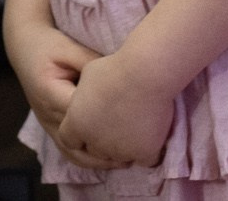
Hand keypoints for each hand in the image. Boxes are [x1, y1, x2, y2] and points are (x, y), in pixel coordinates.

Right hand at [8, 24, 123, 169]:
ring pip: (69, 149)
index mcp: (50, 93)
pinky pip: (66, 146)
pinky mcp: (51, 124)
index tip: (131, 128)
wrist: (26, 49)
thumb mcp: (70, 49)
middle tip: (131, 154)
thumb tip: (117, 74)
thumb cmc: (50, 47)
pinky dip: (84, 156)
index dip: (104, 123)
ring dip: (94, 159)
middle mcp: (47, 113)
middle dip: (102, 148)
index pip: (80, 114)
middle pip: (76, 139)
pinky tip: (104, 159)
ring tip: (121, 161)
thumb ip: (91, 63)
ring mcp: (47, 122)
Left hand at [55, 51, 173, 170]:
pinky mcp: (144, 151)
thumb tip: (89, 90)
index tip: (97, 122)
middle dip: (106, 142)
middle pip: (97, 152)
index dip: (84, 133)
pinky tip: (156, 137)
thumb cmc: (116, 68)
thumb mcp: (89, 74)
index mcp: (76, 126)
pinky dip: (151, 151)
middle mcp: (94, 143)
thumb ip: (84, 92)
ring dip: (128, 148)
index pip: (72, 141)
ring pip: (121, 158)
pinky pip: (148, 160)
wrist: (145, 74)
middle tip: (120, 124)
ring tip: (140, 129)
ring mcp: (120, 150)